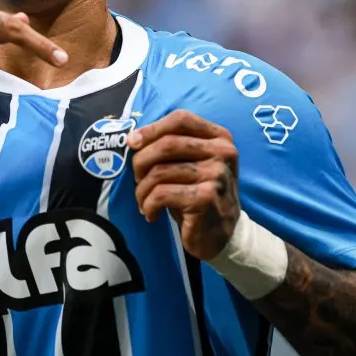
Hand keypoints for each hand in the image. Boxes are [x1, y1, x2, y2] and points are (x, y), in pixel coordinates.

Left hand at [129, 109, 239, 260]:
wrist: (223, 235)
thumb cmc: (199, 195)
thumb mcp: (193, 164)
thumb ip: (172, 147)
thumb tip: (133, 138)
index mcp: (220, 138)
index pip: (180, 119)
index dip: (152, 128)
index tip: (132, 143)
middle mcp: (222, 153)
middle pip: (167, 144)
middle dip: (141, 161)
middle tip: (137, 178)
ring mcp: (216, 175)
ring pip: (159, 171)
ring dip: (142, 189)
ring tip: (143, 201)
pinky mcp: (205, 198)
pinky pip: (161, 194)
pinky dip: (148, 204)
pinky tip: (151, 214)